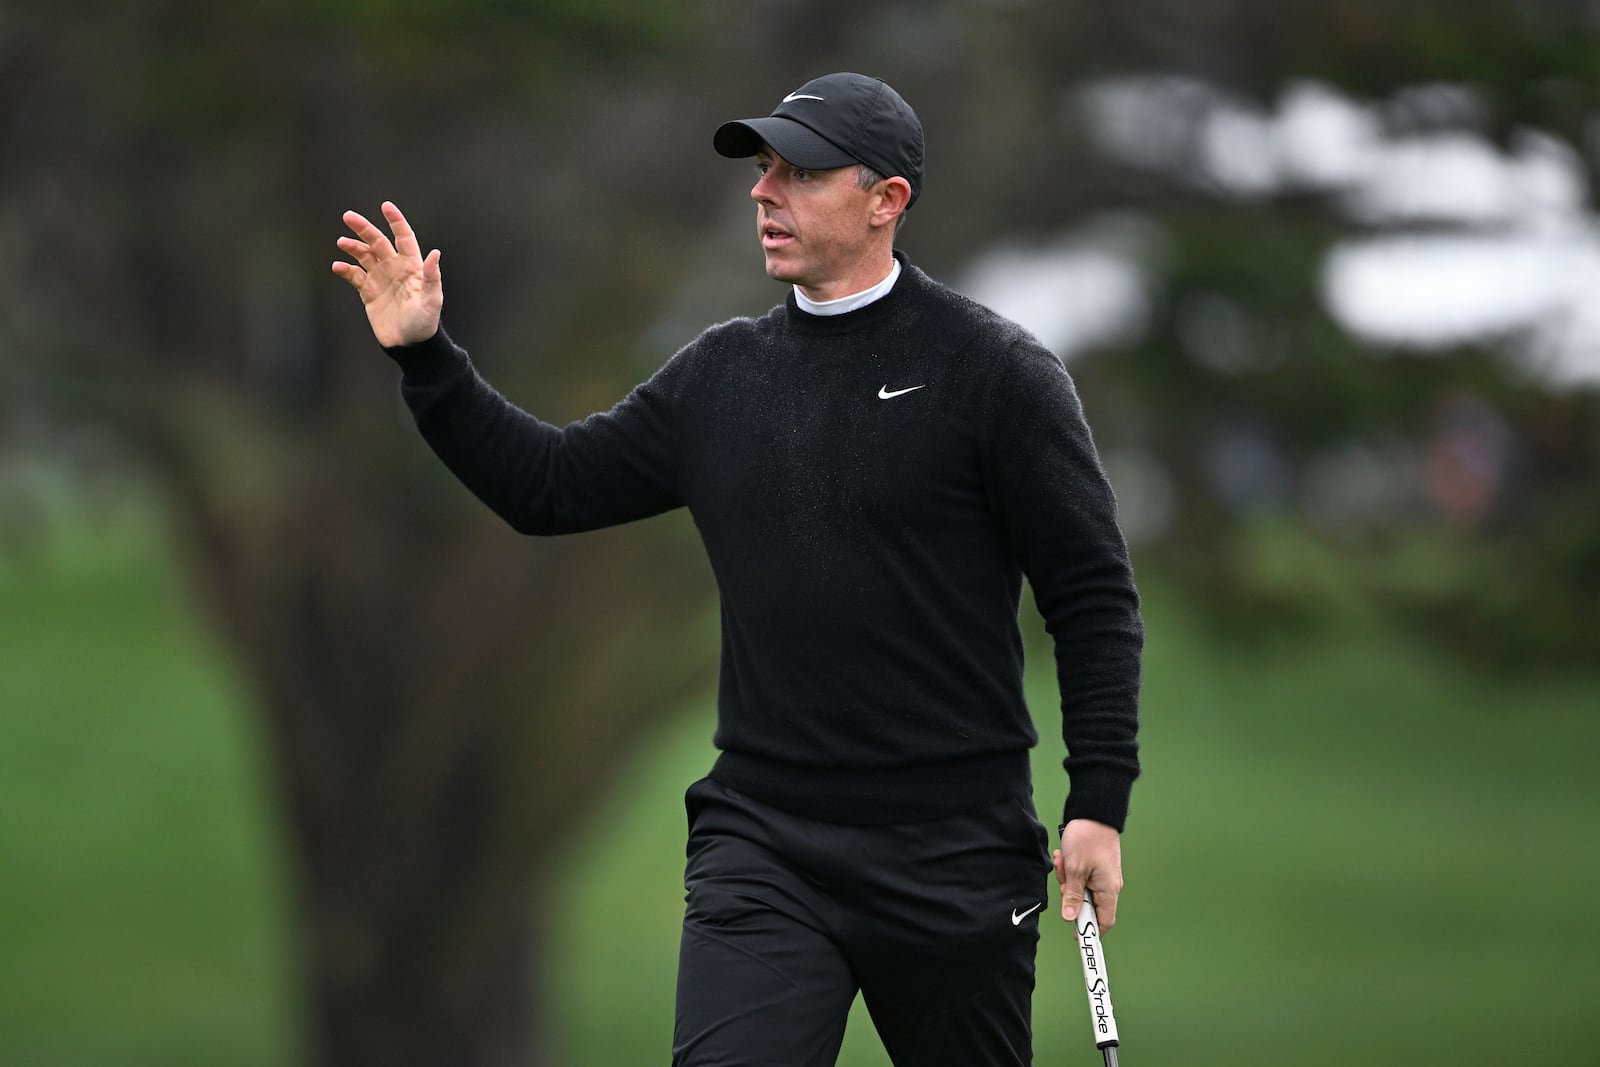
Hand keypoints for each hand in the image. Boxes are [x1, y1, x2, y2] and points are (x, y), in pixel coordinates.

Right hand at [331, 201, 441, 347]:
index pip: (404, 238)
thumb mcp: (432, 301)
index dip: (396, 221)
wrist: (409, 345)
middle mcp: (395, 268)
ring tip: (342, 243)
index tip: (385, 206)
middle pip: (377, 242)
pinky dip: (345, 269)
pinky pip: (354, 276)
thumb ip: (432, 277)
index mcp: (412, 266)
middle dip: (364, 228)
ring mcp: (380, 279)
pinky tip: (338, 267)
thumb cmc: (425, 323)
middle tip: (348, 216)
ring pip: (363, 255)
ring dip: (352, 247)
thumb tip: (435, 253)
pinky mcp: (368, 292)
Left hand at [1053, 818, 1122, 928]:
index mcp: (1108, 890)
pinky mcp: (1096, 867)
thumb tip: (1070, 919)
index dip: (1090, 930)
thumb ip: (1072, 896)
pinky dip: (1070, 871)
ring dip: (1067, 880)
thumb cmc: (1087, 839)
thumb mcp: (1075, 870)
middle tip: (1062, 882)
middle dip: (1070, 896)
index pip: (1104, 922)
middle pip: (1088, 905)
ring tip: (1062, 862)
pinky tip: (1063, 857)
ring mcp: (1103, 876)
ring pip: (1081, 889)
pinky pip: (1081, 877)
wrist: (1093, 813)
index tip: (1076, 935)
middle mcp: (1109, 886)